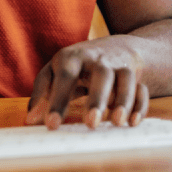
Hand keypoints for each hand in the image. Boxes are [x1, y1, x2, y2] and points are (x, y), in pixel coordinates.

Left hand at [25, 38, 148, 129]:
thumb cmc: (77, 65)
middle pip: (100, 74)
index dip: (58, 100)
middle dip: (96, 98)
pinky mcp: (134, 74)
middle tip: (91, 123)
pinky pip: (141, 89)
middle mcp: (96, 59)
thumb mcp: (56, 71)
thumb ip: (42, 92)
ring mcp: (118, 65)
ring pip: (125, 79)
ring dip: (123, 101)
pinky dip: (139, 105)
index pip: (64, 76)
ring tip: (116, 122)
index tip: (51, 125)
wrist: (114, 47)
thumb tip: (30, 119)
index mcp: (72, 57)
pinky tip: (132, 122)